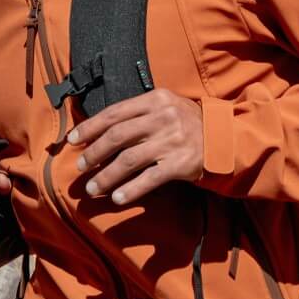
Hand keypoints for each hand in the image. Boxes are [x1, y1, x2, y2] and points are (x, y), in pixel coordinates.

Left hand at [65, 88, 203, 206]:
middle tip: (81, 167)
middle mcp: (164, 118)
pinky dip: (131, 190)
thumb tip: (99, 130)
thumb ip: (139, 113)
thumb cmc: (189, 125)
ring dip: (107, 176)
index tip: (72, 140)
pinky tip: (118, 198)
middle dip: (94, 153)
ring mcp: (173, 141)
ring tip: (93, 188)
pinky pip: (149, 179)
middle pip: (118, 136)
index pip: (115, 112)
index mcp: (156, 100)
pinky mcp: (182, 164)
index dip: (90, 127)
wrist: (225, 140)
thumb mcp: (167, 108)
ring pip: (129, 160)